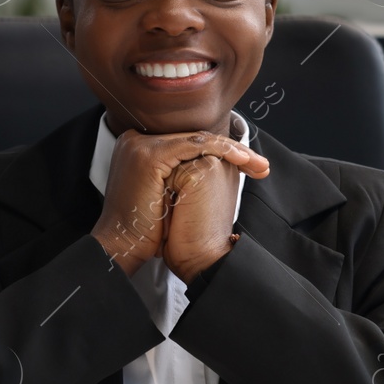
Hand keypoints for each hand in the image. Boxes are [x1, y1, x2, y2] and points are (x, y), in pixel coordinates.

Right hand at [90, 127, 268, 276]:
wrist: (124, 246)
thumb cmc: (147, 228)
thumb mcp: (169, 193)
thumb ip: (185, 174)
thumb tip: (218, 166)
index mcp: (139, 147)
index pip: (188, 141)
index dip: (221, 150)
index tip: (249, 164)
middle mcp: (136, 140)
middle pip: (194, 137)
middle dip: (232, 150)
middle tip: (259, 165)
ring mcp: (140, 145)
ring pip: (196, 138)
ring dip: (232, 149)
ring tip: (256, 163)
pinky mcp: (148, 155)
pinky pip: (192, 145)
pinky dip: (220, 150)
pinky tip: (241, 159)